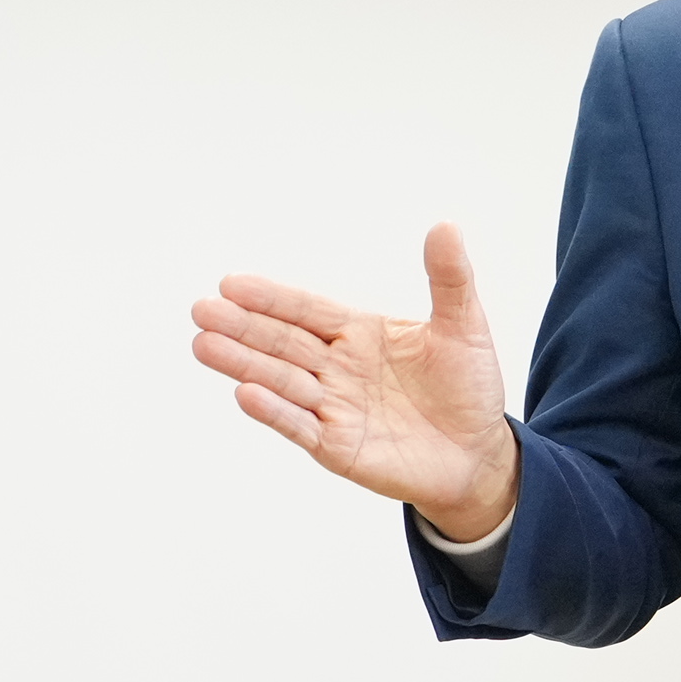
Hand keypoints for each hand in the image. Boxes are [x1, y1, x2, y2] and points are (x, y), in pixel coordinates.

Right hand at [191, 224, 523, 536]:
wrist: (480, 455)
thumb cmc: (469, 388)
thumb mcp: (464, 326)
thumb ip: (449, 279)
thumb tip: (445, 226)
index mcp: (359, 334)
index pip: (307, 311)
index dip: (271, 298)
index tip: (232, 284)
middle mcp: (338, 368)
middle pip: (282, 343)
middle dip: (241, 326)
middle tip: (200, 310)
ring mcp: (334, 407)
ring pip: (280, 380)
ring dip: (242, 363)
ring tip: (203, 345)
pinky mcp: (338, 446)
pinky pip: (300, 425)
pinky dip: (274, 411)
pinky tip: (246, 392)